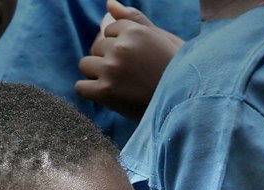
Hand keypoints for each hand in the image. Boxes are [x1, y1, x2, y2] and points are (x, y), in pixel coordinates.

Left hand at [75, 0, 182, 120]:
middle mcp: (121, 47)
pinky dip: (88, 91)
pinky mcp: (106, 92)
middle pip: (96, 47)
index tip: (132, 61)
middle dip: (107, 59)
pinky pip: (80, 87)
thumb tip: (109, 3)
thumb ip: (134, 20)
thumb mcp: (160, 38)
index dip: (119, 46)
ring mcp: (111, 69)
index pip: (109, 30)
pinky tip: (103, 95)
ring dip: (95, 74)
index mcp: (135, 31)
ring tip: (115, 85)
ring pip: (85, 64)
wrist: (182, 105)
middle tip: (126, 76)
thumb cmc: (175, 71)